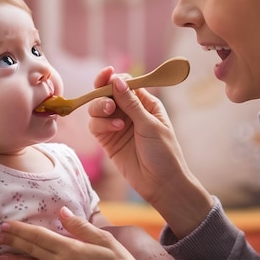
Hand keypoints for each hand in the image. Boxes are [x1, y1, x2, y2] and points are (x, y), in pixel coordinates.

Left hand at [0, 206, 135, 259]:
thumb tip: (63, 211)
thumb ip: (82, 227)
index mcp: (71, 250)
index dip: (21, 231)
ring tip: (0, 253)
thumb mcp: (105, 242)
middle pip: (32, 250)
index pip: (40, 237)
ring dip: (16, 259)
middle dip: (13, 242)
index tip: (5, 225)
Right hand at [88, 67, 212, 235]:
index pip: (125, 83)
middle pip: (107, 93)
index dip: (114, 78)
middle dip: (102, 90)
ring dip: (100, 107)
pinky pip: (95, 125)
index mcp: (145, 103)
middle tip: (104, 95)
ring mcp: (116, 125)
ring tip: (112, 115)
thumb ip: (131, 103)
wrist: (161, 184)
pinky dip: (101, 123)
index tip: (108, 75)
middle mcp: (128, 111)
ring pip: (97, 108)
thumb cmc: (164, 153)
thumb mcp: (150, 124)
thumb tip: (116, 80)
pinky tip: (115, 129)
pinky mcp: (107, 140)